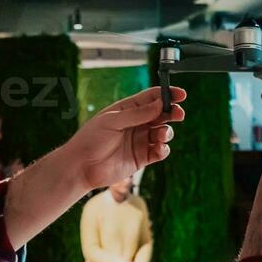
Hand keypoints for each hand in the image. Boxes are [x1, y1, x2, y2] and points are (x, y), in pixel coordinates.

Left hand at [62, 87, 184, 190]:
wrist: (82, 166)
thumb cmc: (91, 139)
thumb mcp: (112, 121)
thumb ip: (137, 114)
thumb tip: (159, 104)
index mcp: (127, 109)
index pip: (151, 98)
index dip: (167, 94)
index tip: (180, 94)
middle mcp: (136, 123)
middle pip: (161, 114)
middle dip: (172, 112)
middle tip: (179, 114)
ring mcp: (140, 140)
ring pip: (163, 132)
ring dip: (167, 132)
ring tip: (162, 134)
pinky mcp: (141, 157)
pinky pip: (159, 151)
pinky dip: (164, 149)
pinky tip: (160, 148)